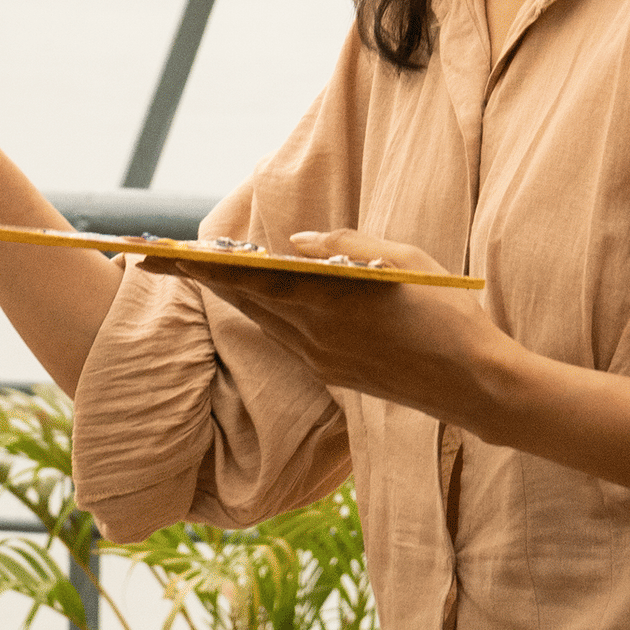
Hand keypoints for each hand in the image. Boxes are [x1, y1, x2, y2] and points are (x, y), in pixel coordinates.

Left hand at [149, 227, 522, 437]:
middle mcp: (314, 336)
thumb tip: (292, 244)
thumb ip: (344, 245)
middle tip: (153, 259)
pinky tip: (256, 299)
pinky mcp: (334, 374)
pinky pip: (286, 339)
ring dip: (229, 297)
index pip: (248, 280)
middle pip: (244, 302)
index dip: (199, 268)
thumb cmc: (447, 312)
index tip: (157, 254)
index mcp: (328, 303)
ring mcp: (322, 360)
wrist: (476, 385)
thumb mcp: (403, 260)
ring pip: (262, 321)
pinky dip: (265, 314)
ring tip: (198, 273)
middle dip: (198, 279)